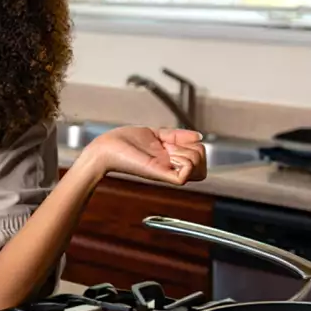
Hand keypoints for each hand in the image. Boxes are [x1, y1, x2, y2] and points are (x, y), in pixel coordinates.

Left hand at [77, 126, 206, 185]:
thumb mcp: (155, 134)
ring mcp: (166, 172)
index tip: (176, 141)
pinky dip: (185, 163)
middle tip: (172, 146)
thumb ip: (177, 135)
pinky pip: (185, 177)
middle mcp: (170, 168)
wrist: (106, 148)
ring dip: (190, 155)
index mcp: (170, 159)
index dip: (196, 147)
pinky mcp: (159, 174)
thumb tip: (199, 136)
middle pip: (203, 166)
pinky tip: (169, 155)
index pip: (200, 160)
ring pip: (199, 171)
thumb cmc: (123, 142)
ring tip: (169, 150)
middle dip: (195, 150)